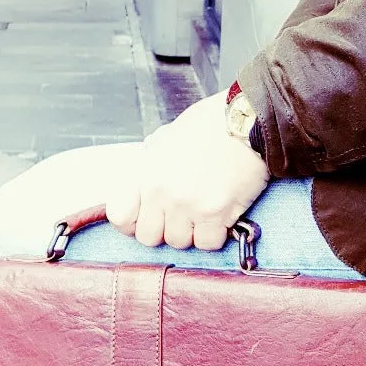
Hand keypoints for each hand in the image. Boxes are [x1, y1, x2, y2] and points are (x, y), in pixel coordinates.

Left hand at [104, 92, 269, 250]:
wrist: (244, 121)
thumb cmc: (208, 126)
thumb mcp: (165, 140)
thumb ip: (150, 168)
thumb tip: (143, 190)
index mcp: (146, 172)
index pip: (120, 217)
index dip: (133, 223)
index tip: (147, 219)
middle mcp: (162, 191)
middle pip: (149, 237)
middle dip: (163, 230)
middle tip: (179, 217)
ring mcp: (188, 204)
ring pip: (179, 242)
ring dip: (190, 232)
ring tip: (202, 212)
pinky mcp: (216, 213)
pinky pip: (207, 243)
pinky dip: (214, 235)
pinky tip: (220, 217)